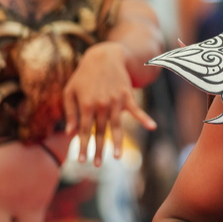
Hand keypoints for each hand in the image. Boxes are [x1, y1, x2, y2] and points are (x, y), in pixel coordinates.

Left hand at [64, 41, 156, 165]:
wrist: (104, 56)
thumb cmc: (84, 75)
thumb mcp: (70, 91)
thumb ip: (70, 112)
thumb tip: (70, 134)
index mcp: (86, 104)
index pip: (84, 131)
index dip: (82, 146)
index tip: (80, 160)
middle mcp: (101, 105)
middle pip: (100, 132)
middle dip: (98, 150)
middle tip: (96, 166)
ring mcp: (115, 101)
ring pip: (116, 126)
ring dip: (116, 143)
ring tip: (116, 158)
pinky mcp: (127, 96)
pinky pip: (136, 110)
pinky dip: (144, 118)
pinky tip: (152, 127)